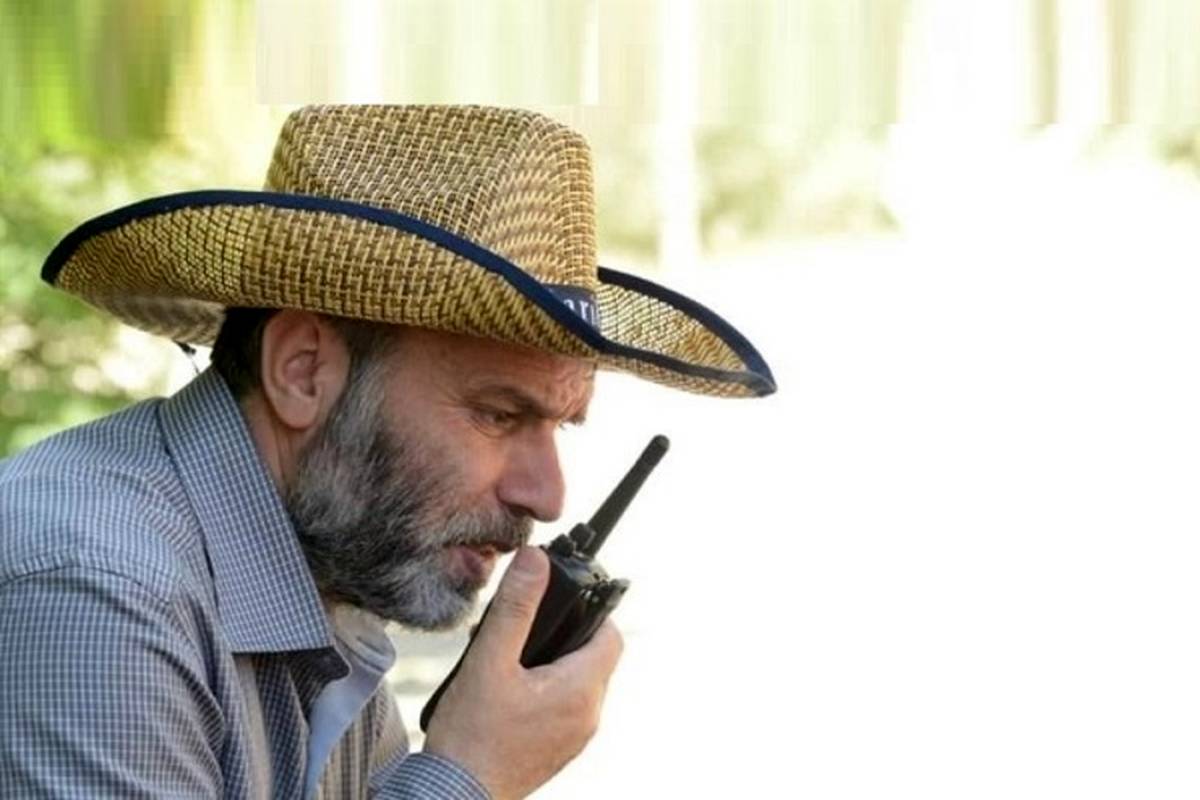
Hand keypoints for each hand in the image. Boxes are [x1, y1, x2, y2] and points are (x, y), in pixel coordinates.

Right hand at [422, 546, 623, 799]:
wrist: (457, 796)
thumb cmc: (473, 736)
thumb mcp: (490, 660)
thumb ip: (515, 607)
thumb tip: (536, 560)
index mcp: (581, 690)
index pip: (610, 635)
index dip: (593, 610)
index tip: (562, 601)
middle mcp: (588, 716)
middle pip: (594, 658)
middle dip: (566, 635)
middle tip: (528, 628)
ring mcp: (575, 737)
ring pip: (577, 683)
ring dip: (553, 663)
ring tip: (512, 659)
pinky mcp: (557, 750)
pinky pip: (564, 708)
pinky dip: (546, 690)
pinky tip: (510, 691)